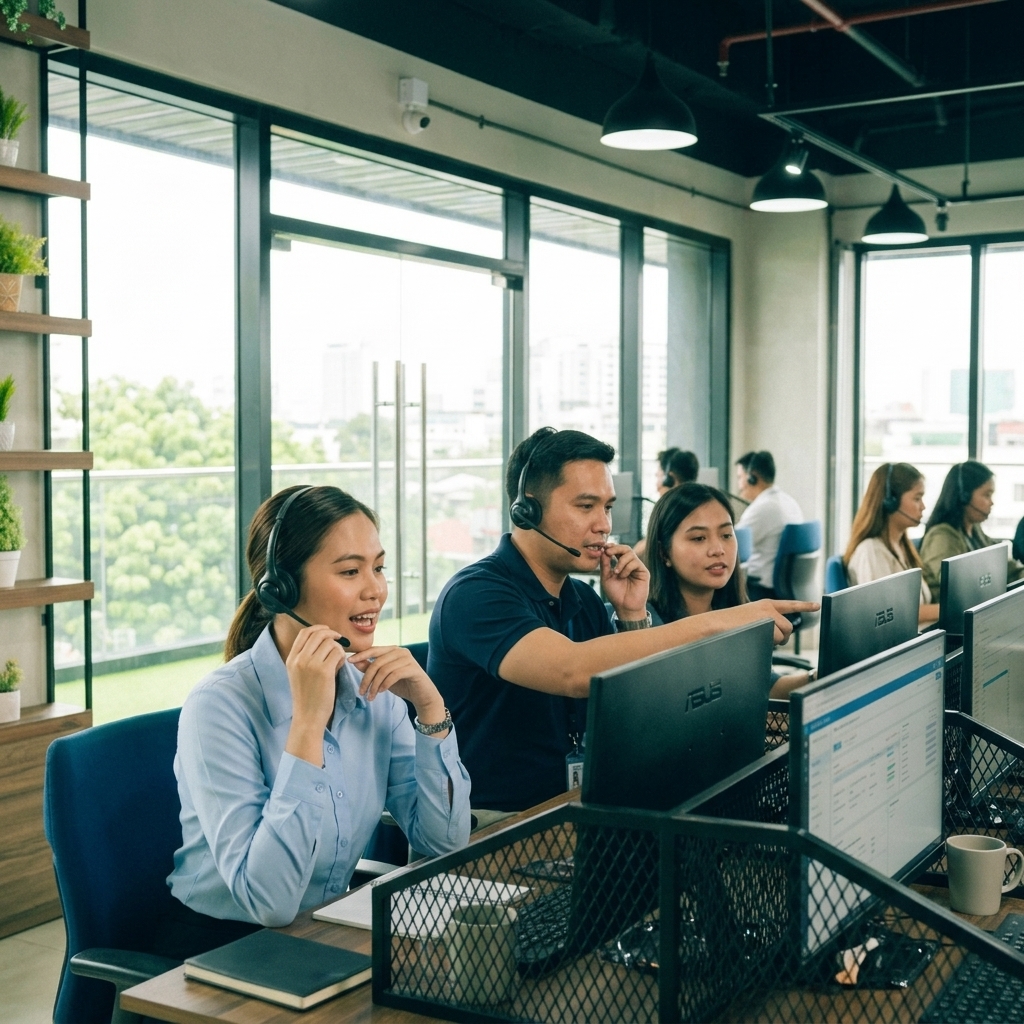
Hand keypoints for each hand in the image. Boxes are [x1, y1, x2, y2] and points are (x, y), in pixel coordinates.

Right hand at [284, 625, 345, 764]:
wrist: (308, 716)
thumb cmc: (308, 696)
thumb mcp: (300, 673)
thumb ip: (308, 656)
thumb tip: (327, 638)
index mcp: (291, 659)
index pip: (304, 632)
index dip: (318, 628)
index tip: (328, 631)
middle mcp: (299, 659)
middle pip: (318, 634)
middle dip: (332, 634)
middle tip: (340, 640)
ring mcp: (310, 664)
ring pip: (330, 643)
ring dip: (338, 649)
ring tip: (337, 661)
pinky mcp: (324, 671)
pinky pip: (338, 653)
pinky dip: (342, 657)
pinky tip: (340, 666)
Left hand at [348, 646, 448, 734]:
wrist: (422, 695)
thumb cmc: (402, 684)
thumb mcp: (383, 677)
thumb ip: (370, 668)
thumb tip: (355, 661)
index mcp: (393, 650)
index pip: (373, 650)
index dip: (360, 655)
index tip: (349, 662)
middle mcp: (401, 651)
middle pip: (377, 661)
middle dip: (366, 677)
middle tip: (361, 692)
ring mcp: (408, 659)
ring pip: (384, 669)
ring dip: (375, 685)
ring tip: (371, 696)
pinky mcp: (413, 669)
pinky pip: (394, 675)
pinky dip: (385, 684)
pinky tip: (381, 692)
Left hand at [600, 543, 649, 618]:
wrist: (624, 606)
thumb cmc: (615, 593)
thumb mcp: (606, 577)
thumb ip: (605, 564)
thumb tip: (603, 551)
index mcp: (621, 564)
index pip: (618, 550)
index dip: (612, 546)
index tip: (604, 547)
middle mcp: (630, 564)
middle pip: (626, 548)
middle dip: (616, 548)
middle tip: (608, 552)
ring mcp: (637, 567)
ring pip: (630, 554)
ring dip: (620, 562)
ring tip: (616, 573)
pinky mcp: (643, 572)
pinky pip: (635, 563)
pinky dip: (626, 568)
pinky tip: (623, 576)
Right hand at [719, 599, 818, 644]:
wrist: (714, 624)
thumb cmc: (728, 625)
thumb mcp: (749, 618)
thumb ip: (765, 622)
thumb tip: (778, 636)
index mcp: (765, 604)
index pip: (789, 605)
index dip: (804, 606)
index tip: (817, 605)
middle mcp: (769, 608)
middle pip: (788, 627)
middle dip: (783, 637)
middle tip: (773, 642)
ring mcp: (767, 616)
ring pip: (782, 635)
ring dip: (774, 642)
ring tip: (757, 638)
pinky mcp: (764, 624)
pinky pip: (775, 639)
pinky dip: (768, 643)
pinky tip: (755, 638)